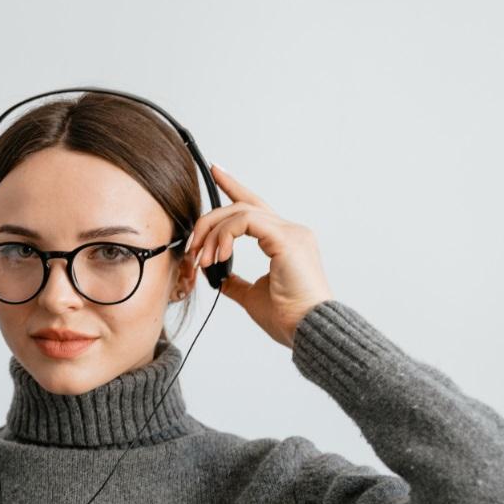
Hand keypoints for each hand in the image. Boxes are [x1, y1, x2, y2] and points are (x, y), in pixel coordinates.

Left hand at [192, 165, 333, 348]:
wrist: (310, 331)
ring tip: (202, 258)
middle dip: (210, 221)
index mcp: (286, 242)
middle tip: (192, 245)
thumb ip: (237, 283)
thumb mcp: (254, 297)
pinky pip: (246, 222)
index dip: (234, 187)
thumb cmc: (290, 318)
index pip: (255, 207)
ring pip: (240, 212)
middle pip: (242, 206)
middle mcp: (291, 231)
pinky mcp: (286, 240)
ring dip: (213, 234)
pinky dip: (225, 236)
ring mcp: (291, 233)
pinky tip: (217, 254)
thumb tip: (219, 278)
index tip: (216, 171)